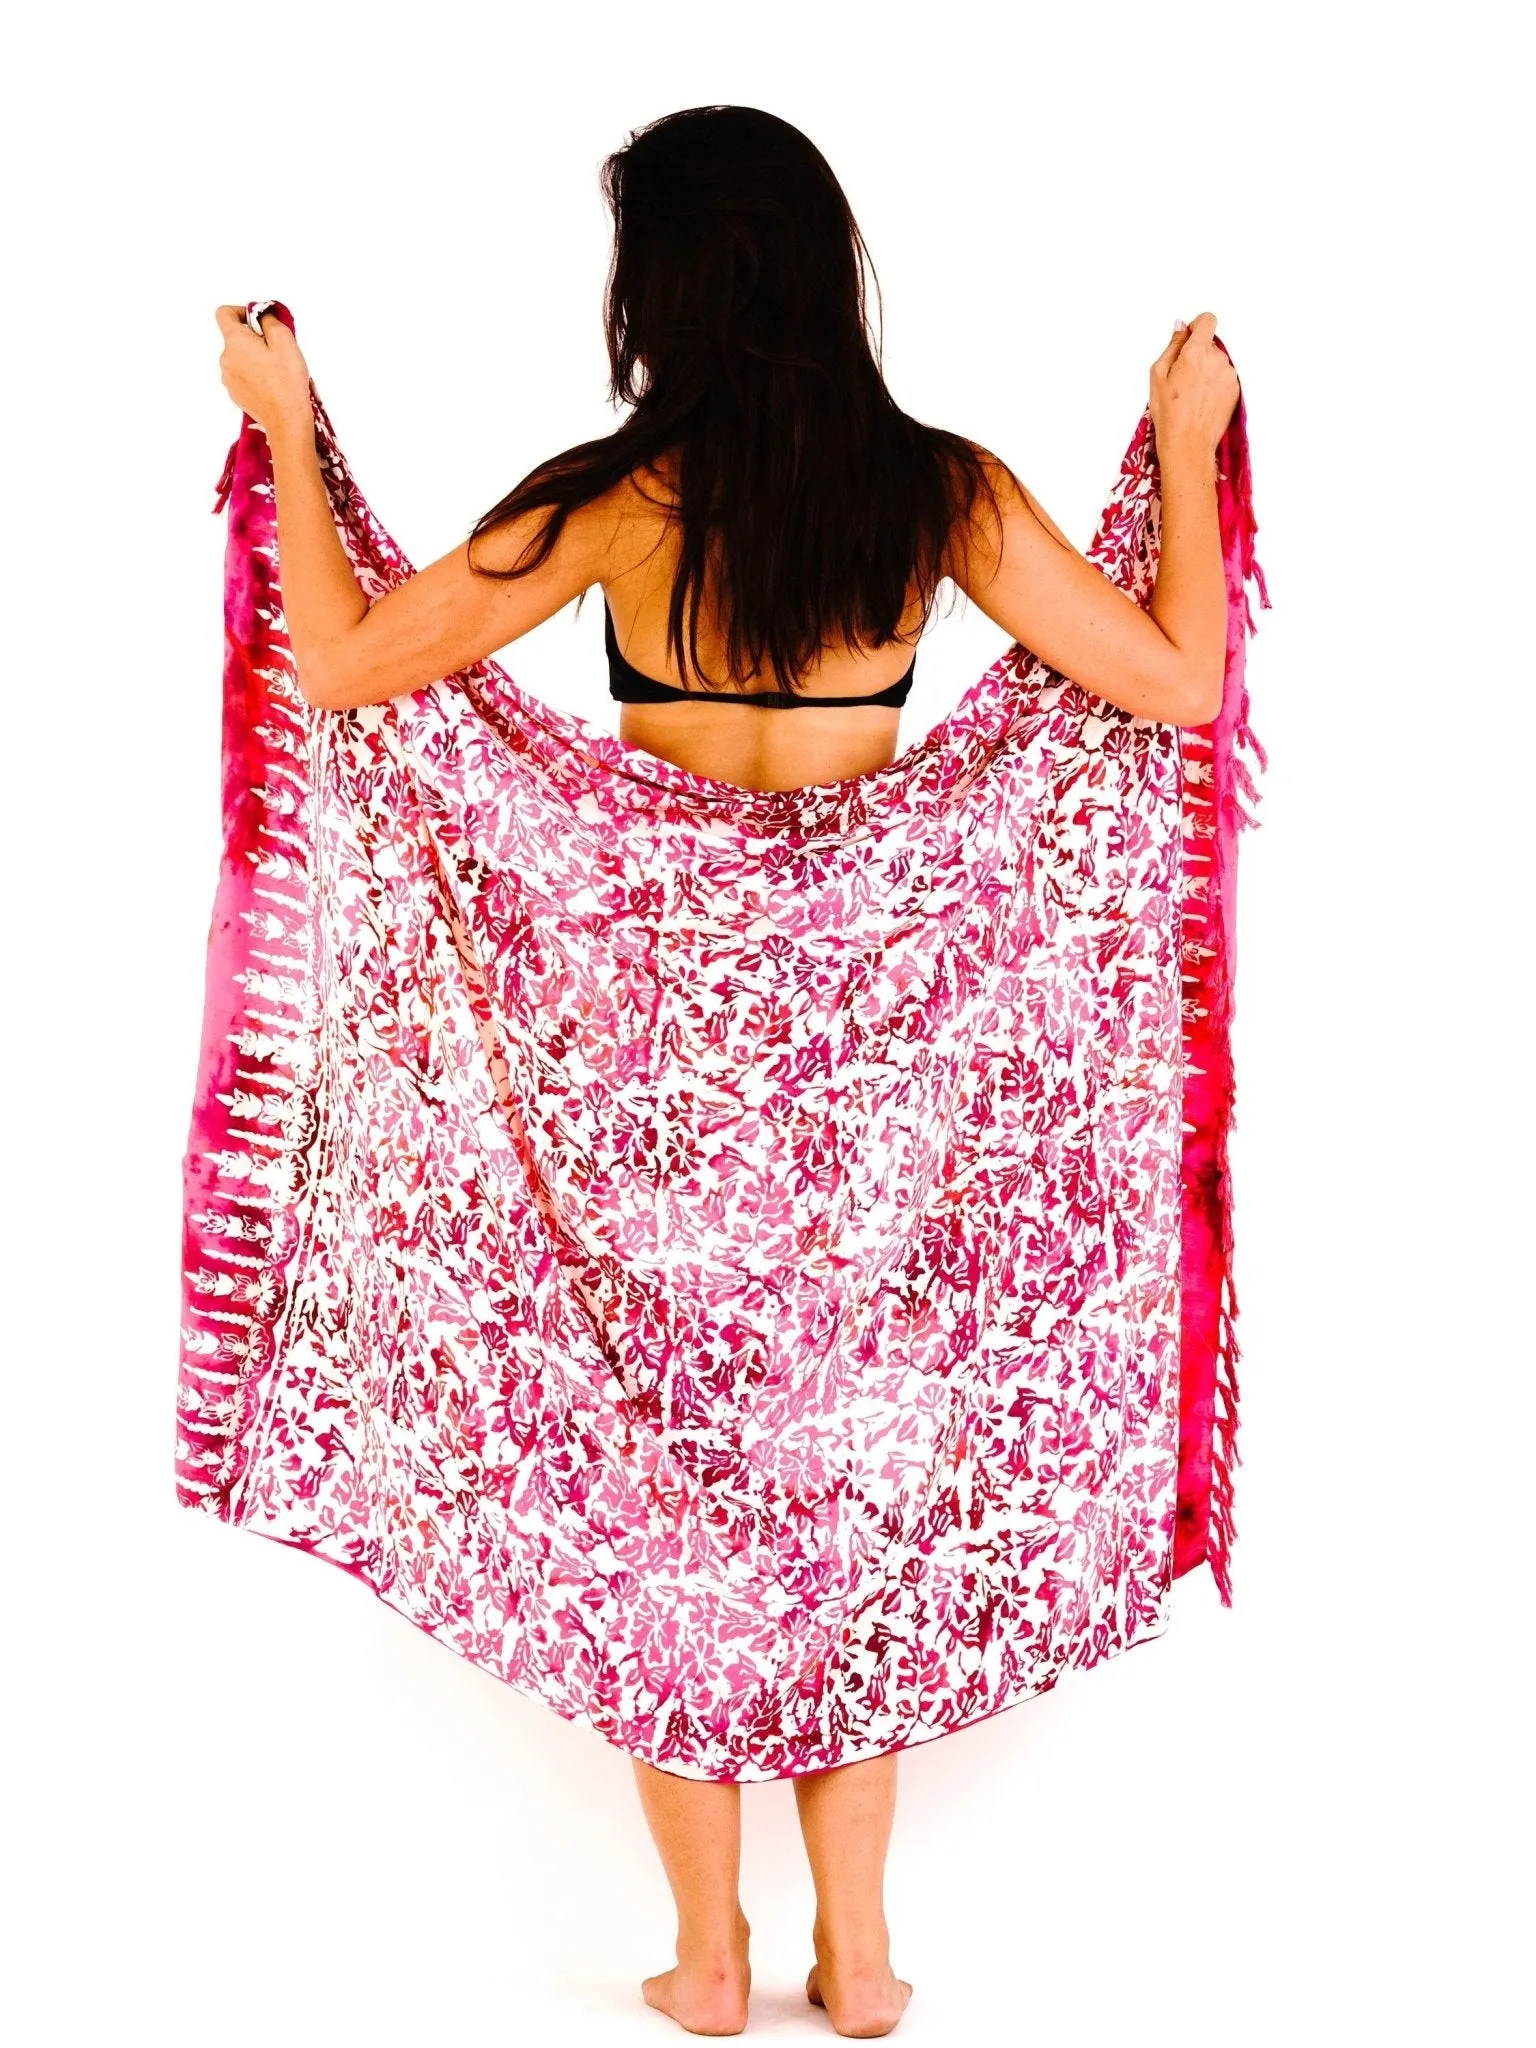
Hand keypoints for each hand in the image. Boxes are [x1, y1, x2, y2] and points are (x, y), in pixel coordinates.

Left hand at [215, 304, 311, 436]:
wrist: (285, 419)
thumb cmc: (287, 381)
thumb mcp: (285, 340)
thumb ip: (269, 320)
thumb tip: (261, 315)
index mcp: (235, 341)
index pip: (224, 313)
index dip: (240, 311)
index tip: (257, 321)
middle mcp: (225, 358)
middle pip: (234, 338)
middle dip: (253, 339)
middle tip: (276, 350)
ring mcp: (228, 378)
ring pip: (239, 358)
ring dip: (253, 358)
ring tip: (275, 370)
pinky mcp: (234, 393)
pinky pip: (241, 376)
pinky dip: (253, 375)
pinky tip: (270, 384)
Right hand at [1148, 312, 1239, 458]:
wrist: (1188, 444)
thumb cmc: (1169, 413)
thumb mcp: (1158, 375)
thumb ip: (1173, 345)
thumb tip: (1180, 326)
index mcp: (1197, 352)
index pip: (1207, 320)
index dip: (1196, 326)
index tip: (1188, 339)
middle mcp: (1218, 359)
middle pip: (1210, 344)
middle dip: (1197, 355)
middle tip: (1181, 379)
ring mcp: (1229, 375)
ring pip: (1217, 362)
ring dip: (1206, 370)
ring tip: (1191, 394)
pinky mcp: (1236, 390)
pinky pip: (1224, 378)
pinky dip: (1214, 384)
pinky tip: (1201, 401)